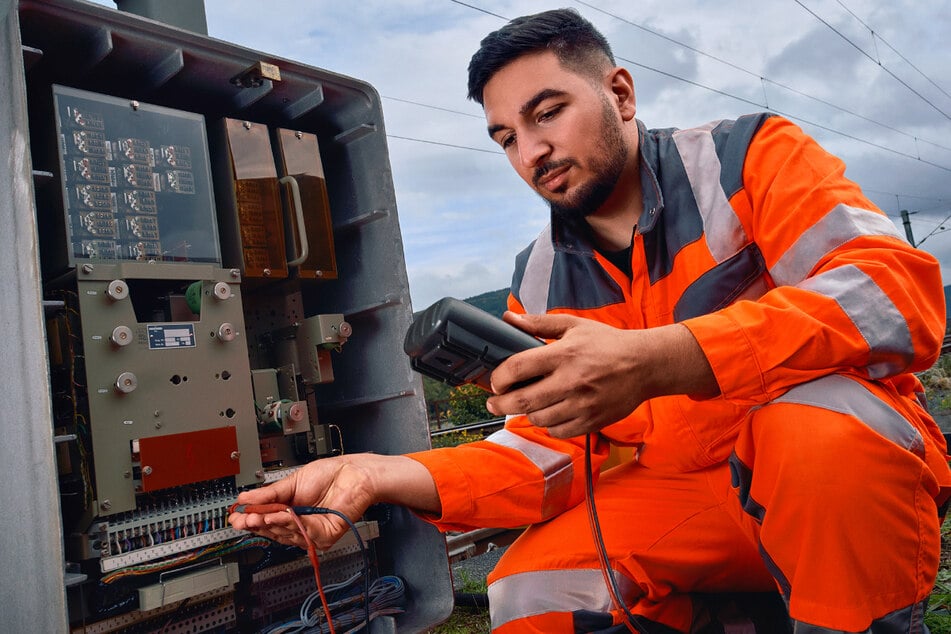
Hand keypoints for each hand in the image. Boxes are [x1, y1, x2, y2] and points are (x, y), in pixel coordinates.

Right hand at [228, 457, 375, 549]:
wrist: (353, 473)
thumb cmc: (330, 475)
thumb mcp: (292, 483)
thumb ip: (269, 494)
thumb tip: (245, 499)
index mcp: (289, 511)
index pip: (266, 521)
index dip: (251, 520)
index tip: (236, 517)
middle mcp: (299, 524)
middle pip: (273, 531)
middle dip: (257, 524)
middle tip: (244, 520)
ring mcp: (311, 532)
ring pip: (286, 534)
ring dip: (272, 524)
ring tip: (259, 516)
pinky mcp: (324, 536)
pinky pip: (304, 533)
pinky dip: (291, 524)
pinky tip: (280, 516)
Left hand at [485, 313, 717, 437]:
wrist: (646, 365)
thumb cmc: (608, 344)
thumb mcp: (574, 326)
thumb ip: (539, 324)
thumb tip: (509, 318)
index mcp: (564, 354)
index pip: (518, 368)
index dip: (499, 377)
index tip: (495, 380)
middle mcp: (571, 381)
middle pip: (523, 400)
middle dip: (500, 404)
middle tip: (493, 403)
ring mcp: (582, 404)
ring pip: (539, 419)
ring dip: (526, 413)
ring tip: (526, 405)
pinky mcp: (592, 421)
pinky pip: (558, 431)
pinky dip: (548, 425)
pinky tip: (549, 414)